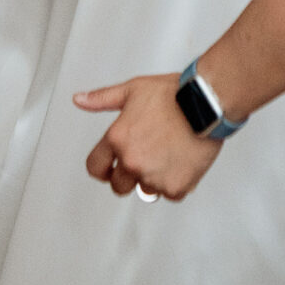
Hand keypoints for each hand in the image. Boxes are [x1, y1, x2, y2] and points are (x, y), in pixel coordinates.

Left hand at [76, 73, 221, 200]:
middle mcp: (132, 161)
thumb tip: (79, 100)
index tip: (109, 169)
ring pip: (146, 190)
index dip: (102, 169)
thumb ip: (102, 99)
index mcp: (117, 140)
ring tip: (168, 154)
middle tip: (146, 157)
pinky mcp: (175, 186)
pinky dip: (176, 183)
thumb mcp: (132, 90)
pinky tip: (181, 162)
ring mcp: (153, 176)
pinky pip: (170, 194)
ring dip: (154, 178)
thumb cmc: (173, 94)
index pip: (95, 168)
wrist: (205, 104)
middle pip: (119, 186)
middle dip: (128, 176)